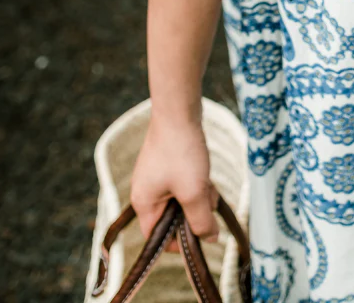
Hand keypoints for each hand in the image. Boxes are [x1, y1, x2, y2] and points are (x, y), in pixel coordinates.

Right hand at [131, 114, 219, 250]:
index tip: (201, 233)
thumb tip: (210, 239)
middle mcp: (146, 191)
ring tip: (208, 184)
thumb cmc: (181, 152)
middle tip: (207, 200)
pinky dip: (197, 182)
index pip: (157, 238)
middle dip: (194, 213)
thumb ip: (201, 220)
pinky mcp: (167, 163)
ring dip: (199, 196)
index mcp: (143, 203)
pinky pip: (184, 184)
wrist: (179, 110)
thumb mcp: (194, 192)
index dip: (179, 242)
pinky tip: (207, 175)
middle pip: (172, 218)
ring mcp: (156, 176)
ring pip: (182, 200)